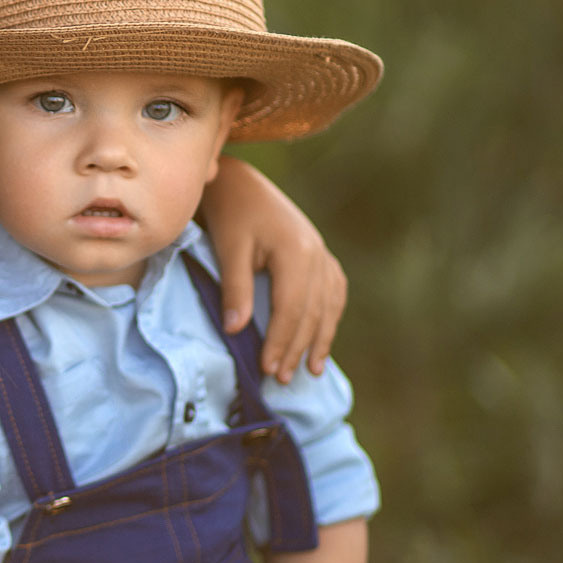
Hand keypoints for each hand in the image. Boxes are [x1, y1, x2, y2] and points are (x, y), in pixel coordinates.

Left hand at [200, 156, 347, 380]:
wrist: (241, 183)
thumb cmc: (230, 214)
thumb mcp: (228, 249)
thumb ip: (235, 289)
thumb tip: (235, 331)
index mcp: (296, 252)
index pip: (291, 309)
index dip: (280, 341)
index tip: (267, 369)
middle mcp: (317, 253)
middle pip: (311, 312)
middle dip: (297, 348)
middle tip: (282, 378)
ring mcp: (322, 252)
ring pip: (327, 305)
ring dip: (319, 338)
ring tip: (309, 369)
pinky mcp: (320, 252)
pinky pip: (333, 290)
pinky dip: (329, 315)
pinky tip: (322, 335)